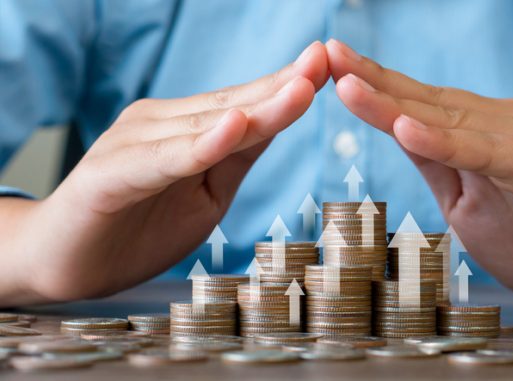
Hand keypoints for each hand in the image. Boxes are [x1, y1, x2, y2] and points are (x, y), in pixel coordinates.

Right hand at [1, 42, 328, 304]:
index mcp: (185, 128)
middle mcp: (159, 124)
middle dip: (281, 86)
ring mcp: (133, 144)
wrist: (68, 263)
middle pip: (231, 105)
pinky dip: (198, 146)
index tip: (329, 66)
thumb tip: (277, 122)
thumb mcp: (208, 193)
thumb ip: (236, 158)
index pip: (244, 104)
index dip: (285, 86)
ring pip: (204, 126)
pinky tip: (231, 129)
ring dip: (255, 109)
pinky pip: (162, 160)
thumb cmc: (140, 225)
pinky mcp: (110, 175)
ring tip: (300, 89)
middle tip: (324, 62)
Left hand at [326, 39, 512, 313]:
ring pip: (449, 121)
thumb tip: (396, 129)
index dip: (372, 86)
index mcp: (477, 132)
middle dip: (372, 81)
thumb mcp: (463, 199)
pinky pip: (488, 154)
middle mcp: (499, 125)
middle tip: (327, 55)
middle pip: (425, 102)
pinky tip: (409, 130)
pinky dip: (448, 143)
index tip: (328, 66)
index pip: (415, 105)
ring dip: (396, 104)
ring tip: (349, 86)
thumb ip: (436, 162)